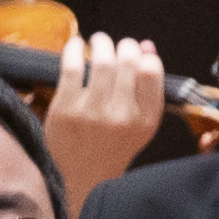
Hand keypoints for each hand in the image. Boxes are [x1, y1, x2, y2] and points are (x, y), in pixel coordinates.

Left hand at [39, 33, 167, 202]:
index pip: (152, 73)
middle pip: (128, 62)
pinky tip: (76, 45)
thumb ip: (148, 89)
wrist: (81, 178)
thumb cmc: (111, 148)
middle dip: (124, 46)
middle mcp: (122, 116)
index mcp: (144, 121)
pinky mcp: (66, 109)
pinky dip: (75, 49)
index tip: (138, 52)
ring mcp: (92, 112)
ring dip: (101, 43)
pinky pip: (73, 67)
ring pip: (102, 62)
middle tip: (117, 44)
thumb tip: (147, 47)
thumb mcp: (140, 125)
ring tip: (98, 40)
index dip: (146, 56)